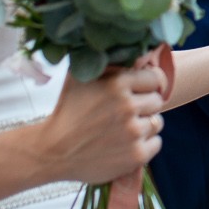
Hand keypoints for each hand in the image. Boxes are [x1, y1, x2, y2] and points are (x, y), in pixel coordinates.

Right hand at [36, 62, 165, 184]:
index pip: (155, 78)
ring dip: (144, 125)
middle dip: (144, 105)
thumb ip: (107, 63)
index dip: (146, 85)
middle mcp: (128, 107)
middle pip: (157, 101)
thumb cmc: (67, 110)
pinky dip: (145, 144)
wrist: (52, 151)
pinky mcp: (136, 155)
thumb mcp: (80, 77)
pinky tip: (125, 144)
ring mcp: (133, 132)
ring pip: (157, 122)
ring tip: (123, 129)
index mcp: (117, 83)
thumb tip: (136, 52)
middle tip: (124, 113)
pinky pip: (156, 143)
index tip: (137, 92)